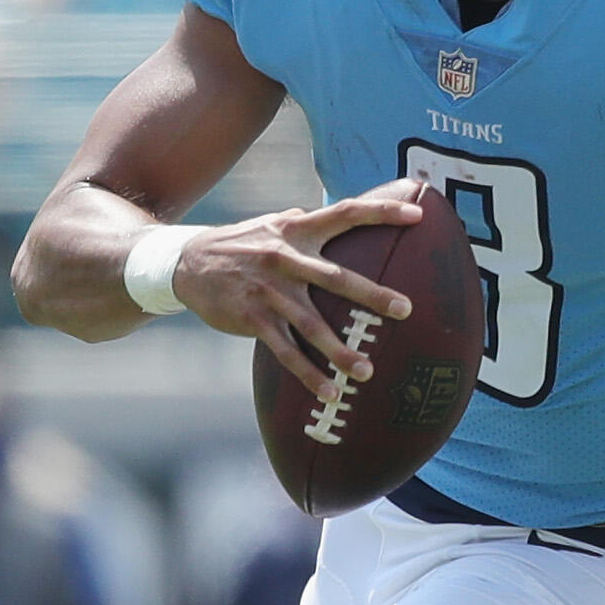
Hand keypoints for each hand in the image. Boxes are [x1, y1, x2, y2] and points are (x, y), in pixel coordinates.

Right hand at [173, 179, 425, 398]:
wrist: (186, 262)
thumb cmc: (243, 243)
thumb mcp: (274, 223)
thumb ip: (307, 222)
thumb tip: (342, 212)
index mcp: (297, 229)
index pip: (345, 212)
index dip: (382, 212)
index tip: (418, 215)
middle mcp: (285, 258)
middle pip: (336, 277)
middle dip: (372, 294)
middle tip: (406, 309)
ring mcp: (268, 291)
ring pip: (311, 325)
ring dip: (340, 351)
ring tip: (367, 371)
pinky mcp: (252, 318)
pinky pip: (286, 352)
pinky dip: (309, 374)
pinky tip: (330, 392)